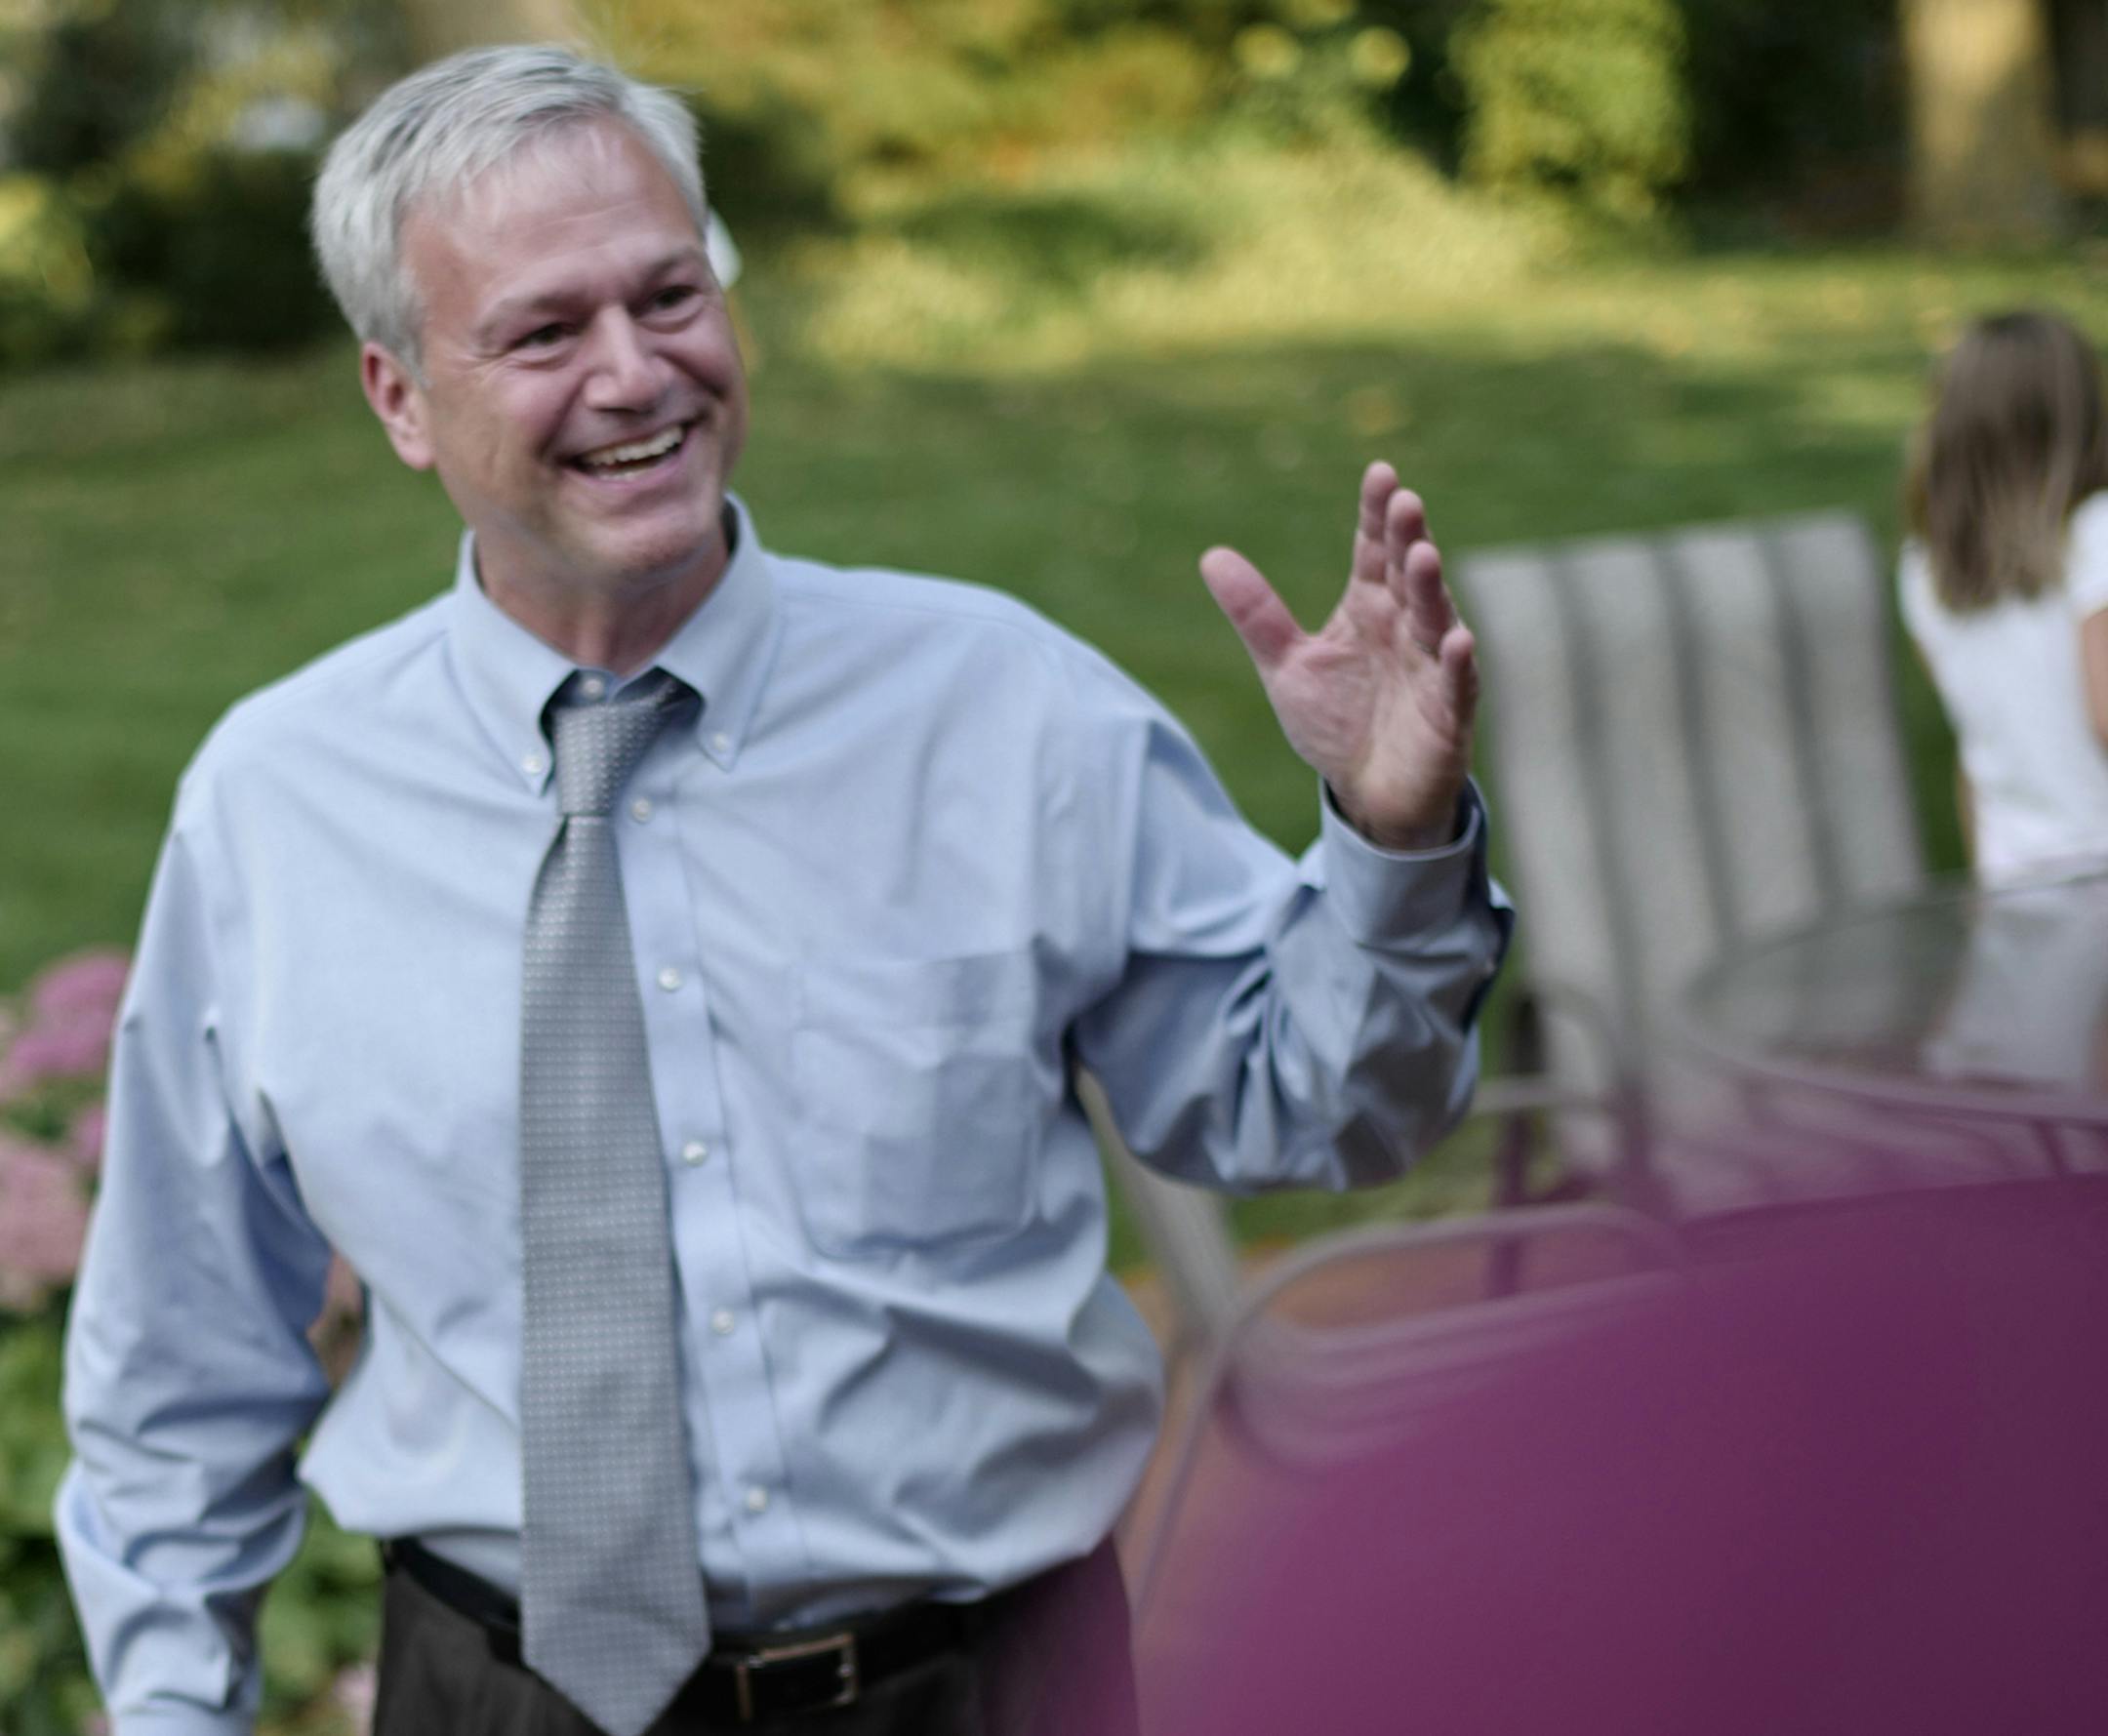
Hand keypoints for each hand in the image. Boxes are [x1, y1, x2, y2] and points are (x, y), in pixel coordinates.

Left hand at [1201, 462, 1476, 850]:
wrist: (1368, 791)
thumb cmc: (1336, 722)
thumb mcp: (1286, 666)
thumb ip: (1257, 615)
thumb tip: (1211, 555)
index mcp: (1370, 607)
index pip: (1374, 550)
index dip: (1376, 514)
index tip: (1379, 473)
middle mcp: (1406, 627)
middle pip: (1408, 574)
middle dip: (1407, 538)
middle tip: (1404, 501)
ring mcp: (1431, 667)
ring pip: (1435, 619)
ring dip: (1432, 588)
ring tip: (1424, 554)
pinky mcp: (1448, 712)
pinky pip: (1456, 684)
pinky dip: (1457, 664)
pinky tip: (1458, 640)